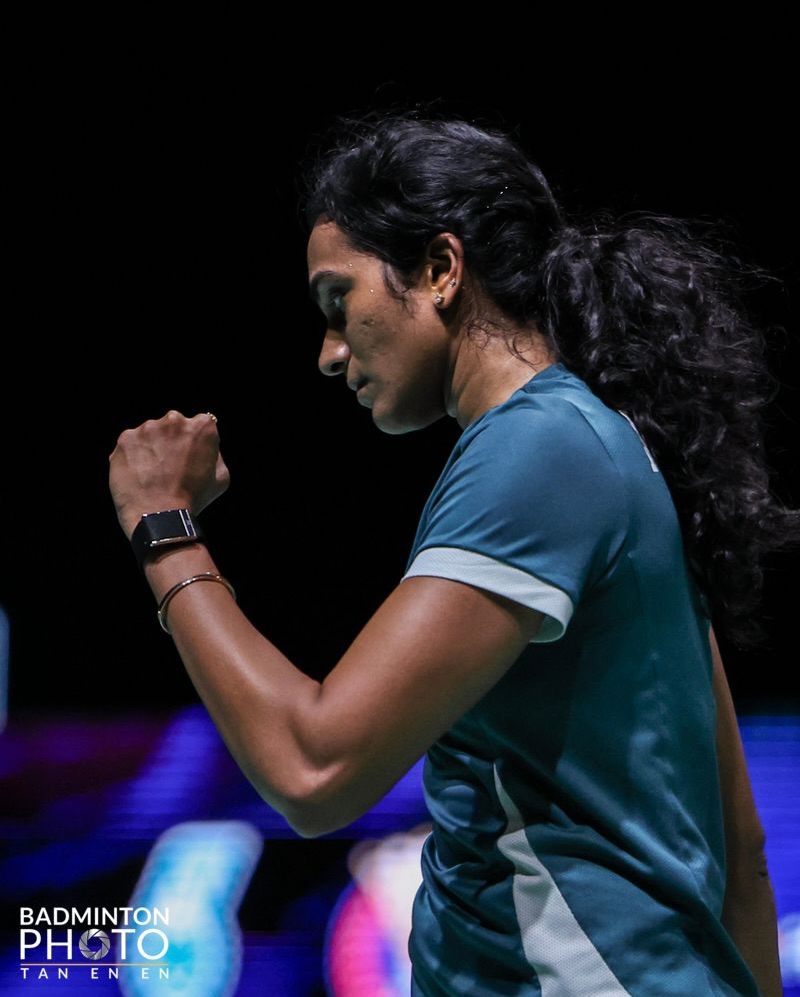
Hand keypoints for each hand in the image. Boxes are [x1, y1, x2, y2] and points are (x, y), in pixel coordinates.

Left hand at [109, 410, 229, 538]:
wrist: (160, 515)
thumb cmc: (194, 498)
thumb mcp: (222, 477)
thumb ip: (216, 454)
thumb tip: (205, 448)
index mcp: (202, 426)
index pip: (200, 424)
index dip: (196, 442)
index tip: (190, 456)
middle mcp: (174, 420)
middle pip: (173, 425)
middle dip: (172, 440)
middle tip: (170, 466)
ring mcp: (147, 428)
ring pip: (150, 434)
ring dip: (151, 448)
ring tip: (152, 474)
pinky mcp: (125, 439)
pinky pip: (130, 444)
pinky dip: (133, 456)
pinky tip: (139, 475)